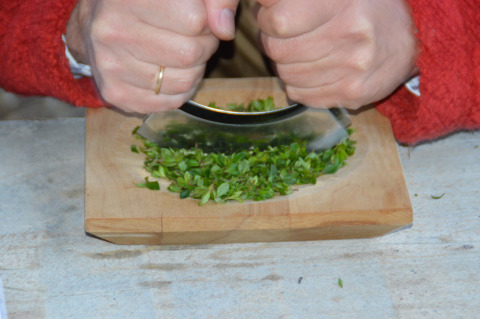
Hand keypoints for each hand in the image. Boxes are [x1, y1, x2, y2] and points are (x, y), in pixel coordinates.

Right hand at [66, 0, 238, 112]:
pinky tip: (171, 72)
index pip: (195, 20)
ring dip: (195, 70)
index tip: (200, 19)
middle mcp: (113, 31)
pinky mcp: (116, 93)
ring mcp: (111, 66)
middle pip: (190, 54)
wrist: (97, 22)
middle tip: (196, 38)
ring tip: (183, 54)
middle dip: (205, 47)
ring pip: (184, 81)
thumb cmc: (148, 2)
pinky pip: (172, 102)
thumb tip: (225, 30)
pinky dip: (182, 89)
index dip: (208, 22)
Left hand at [255, 0, 418, 108]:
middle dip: (273, 43)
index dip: (267, 20)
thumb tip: (261, 6)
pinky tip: (313, 70)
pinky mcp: (353, 93)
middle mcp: (350, 32)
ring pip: (286, 75)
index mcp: (342, 0)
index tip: (272, 16)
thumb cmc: (364, 7)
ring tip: (303, 51)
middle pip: (278, 51)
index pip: (278, 21)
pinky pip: (299, 94)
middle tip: (285, 36)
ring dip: (286, 64)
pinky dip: (297, 83)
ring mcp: (353, 67)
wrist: (412, 37)